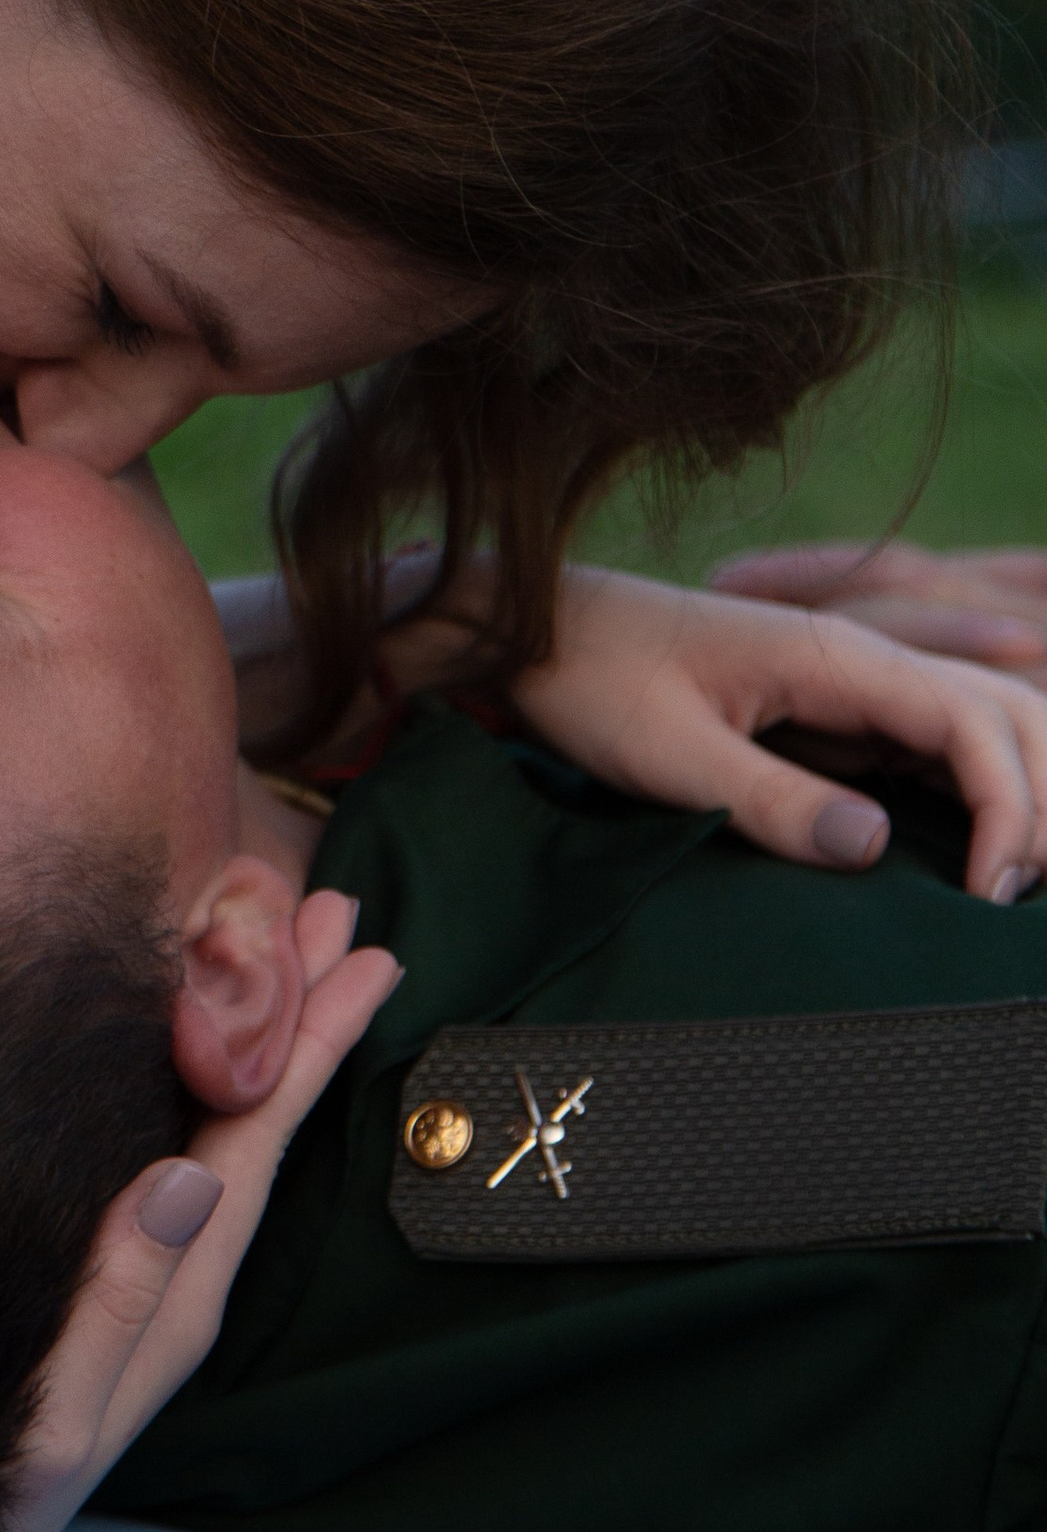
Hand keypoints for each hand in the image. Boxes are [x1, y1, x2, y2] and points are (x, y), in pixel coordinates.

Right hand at [0, 891, 399, 1531]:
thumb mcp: (60, 1409)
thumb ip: (120, 1298)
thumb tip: (186, 1174)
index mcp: (183, 1281)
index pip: (261, 1134)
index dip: (313, 1041)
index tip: (362, 954)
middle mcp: (178, 1257)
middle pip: (256, 1108)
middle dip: (300, 1006)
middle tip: (339, 906)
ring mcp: (144, 1255)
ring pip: (219, 1114)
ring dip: (256, 1025)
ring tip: (293, 943)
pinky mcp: (104, 1255)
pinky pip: (171, 1137)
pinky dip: (195, 1069)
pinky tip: (193, 1032)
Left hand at [513, 566, 1046, 903]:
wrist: (535, 629)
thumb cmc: (592, 679)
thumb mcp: (671, 752)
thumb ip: (773, 800)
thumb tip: (877, 849)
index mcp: (837, 657)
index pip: (976, 723)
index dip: (1010, 810)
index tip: (985, 895)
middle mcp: (862, 661)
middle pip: (1010, 715)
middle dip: (1039, 803)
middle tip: (1006, 901)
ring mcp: (854, 685)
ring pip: (984, 727)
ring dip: (1018, 797)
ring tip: (1001, 888)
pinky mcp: (833, 716)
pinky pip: (933, 750)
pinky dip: (974, 798)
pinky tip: (967, 863)